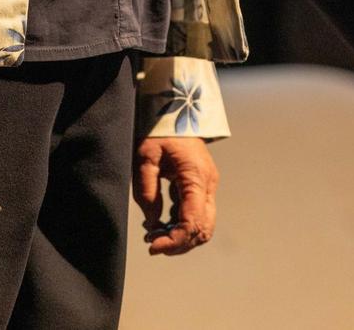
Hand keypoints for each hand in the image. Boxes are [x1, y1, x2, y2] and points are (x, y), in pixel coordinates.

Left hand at [132, 136, 217, 255]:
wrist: (173, 106)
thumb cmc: (159, 128)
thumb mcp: (145, 156)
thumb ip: (147, 190)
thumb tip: (152, 223)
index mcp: (196, 176)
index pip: (193, 222)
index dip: (174, 241)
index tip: (153, 246)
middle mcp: (208, 183)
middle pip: (203, 229)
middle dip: (179, 243)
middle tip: (153, 245)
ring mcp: (207, 184)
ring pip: (203, 224)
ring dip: (181, 236)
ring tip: (153, 236)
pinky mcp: (201, 184)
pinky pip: (196, 213)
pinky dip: (181, 224)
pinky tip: (160, 224)